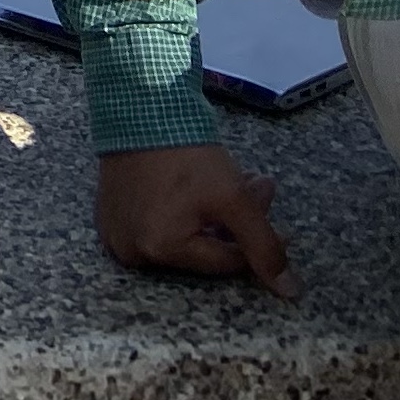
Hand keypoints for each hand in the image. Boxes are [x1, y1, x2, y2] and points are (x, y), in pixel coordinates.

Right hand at [95, 144, 297, 295]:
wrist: (139, 108)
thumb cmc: (185, 154)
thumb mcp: (233, 198)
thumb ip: (263, 245)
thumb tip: (289, 291)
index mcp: (160, 250)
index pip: (226, 261)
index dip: (256, 238)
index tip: (268, 208)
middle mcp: (132, 251)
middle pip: (203, 249)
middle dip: (235, 222)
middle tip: (255, 186)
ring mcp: (116, 234)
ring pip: (182, 237)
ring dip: (213, 216)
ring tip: (232, 181)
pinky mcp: (110, 216)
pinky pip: (156, 225)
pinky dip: (181, 211)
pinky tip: (198, 186)